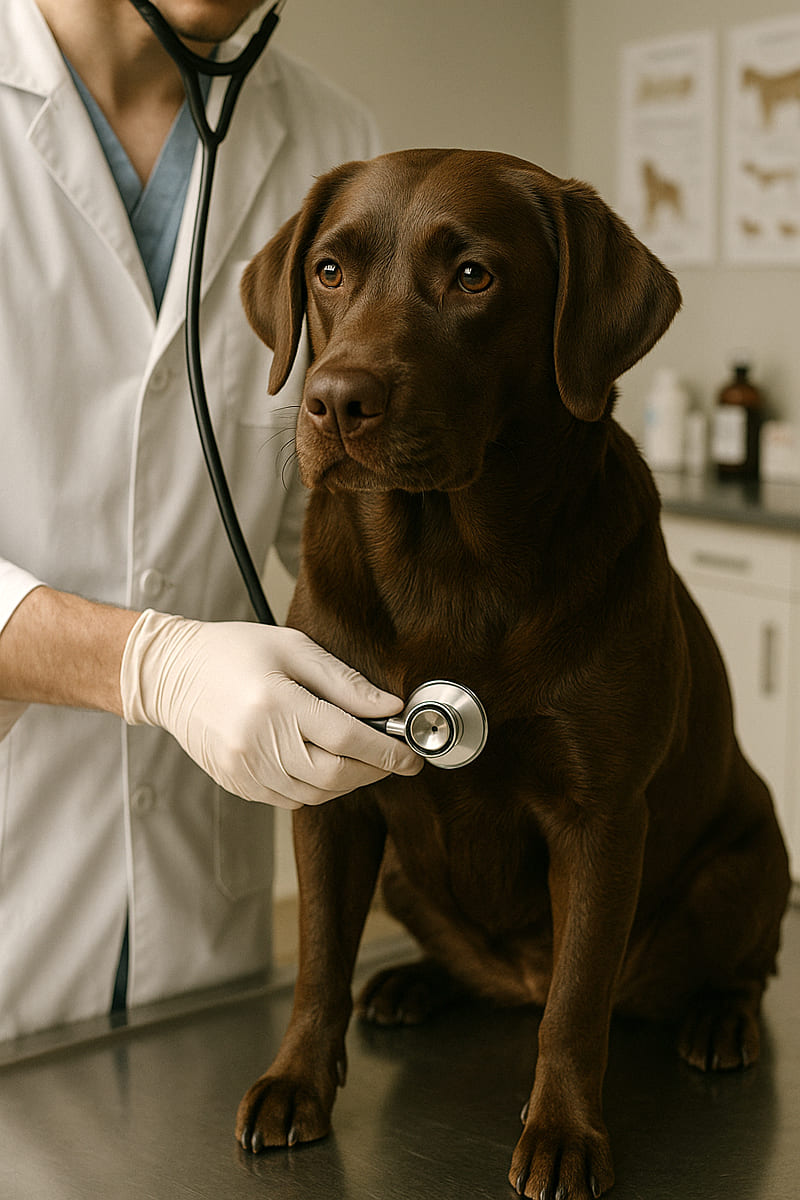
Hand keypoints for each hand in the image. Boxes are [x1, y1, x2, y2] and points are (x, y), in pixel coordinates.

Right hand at [120, 611, 421, 808]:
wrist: (169, 673)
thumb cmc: (233, 651)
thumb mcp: (293, 648)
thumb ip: (345, 682)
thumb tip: (391, 707)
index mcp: (275, 702)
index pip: (347, 738)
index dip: (387, 750)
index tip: (412, 753)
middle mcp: (257, 743)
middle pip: (336, 775)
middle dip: (374, 769)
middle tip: (394, 756)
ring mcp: (244, 769)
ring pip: (317, 793)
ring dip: (348, 780)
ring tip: (359, 756)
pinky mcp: (237, 783)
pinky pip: (291, 799)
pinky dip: (317, 787)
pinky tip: (320, 761)